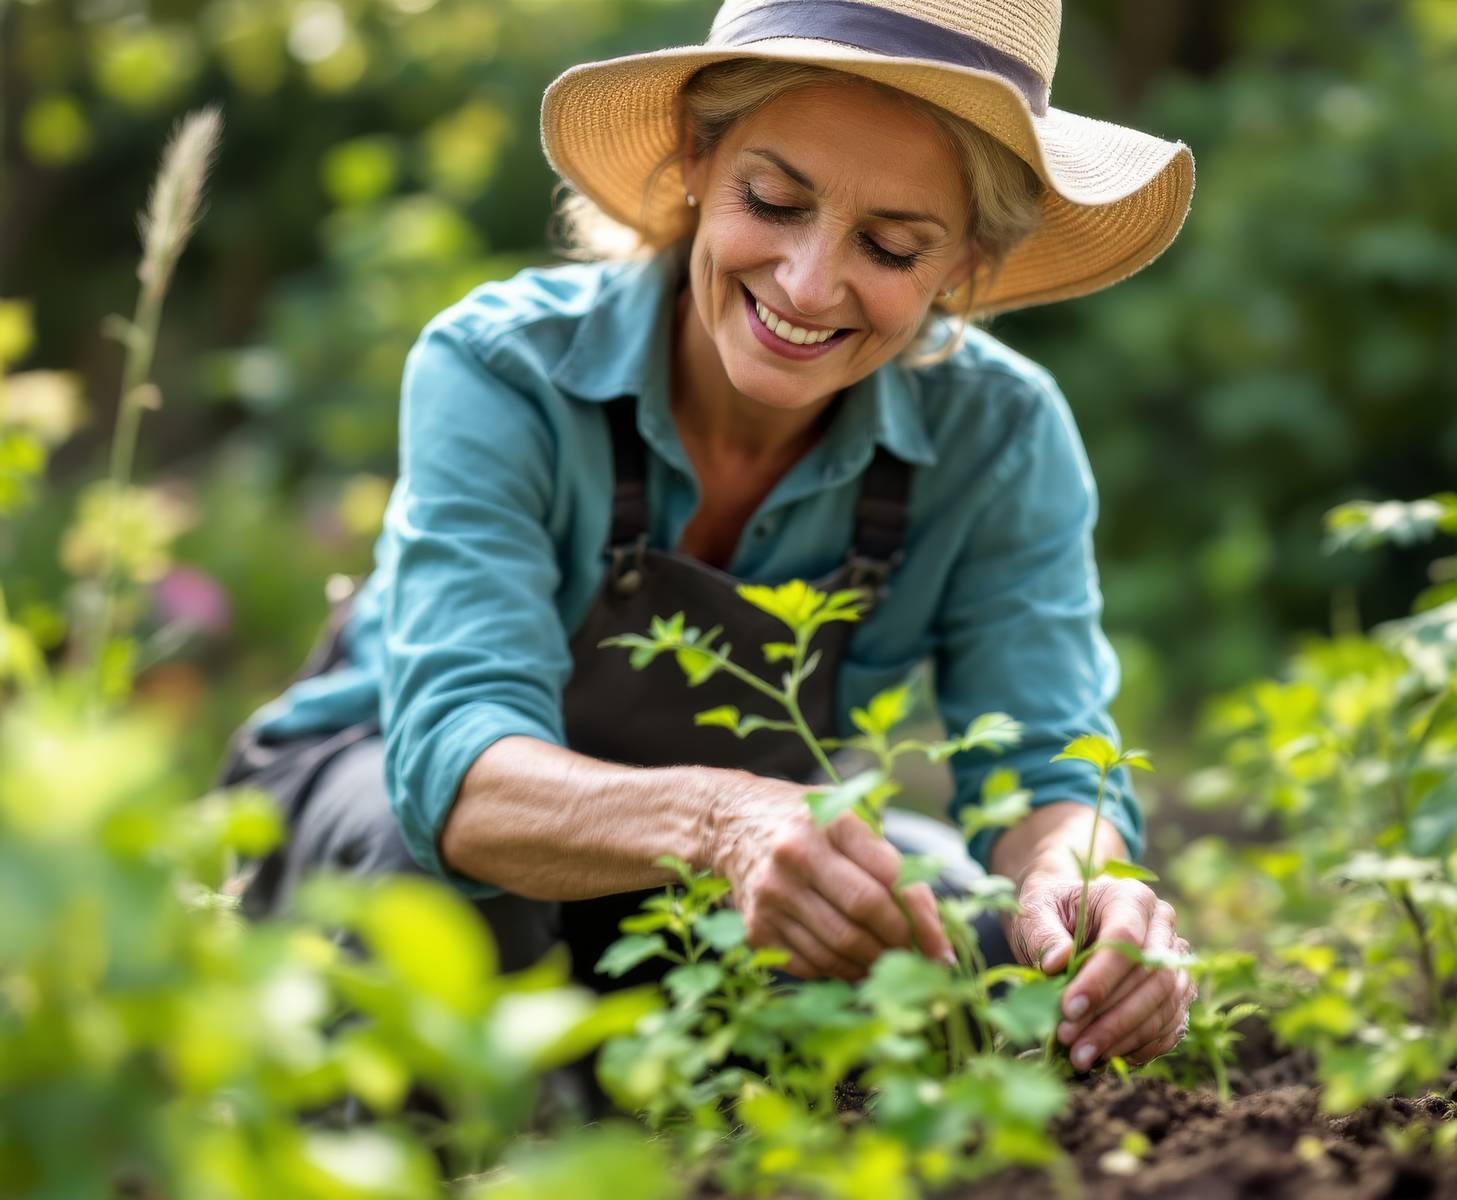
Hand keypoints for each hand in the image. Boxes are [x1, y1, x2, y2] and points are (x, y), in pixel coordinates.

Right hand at [706, 774, 952, 980]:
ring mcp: (772, 894)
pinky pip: (811, 965)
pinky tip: (856, 967)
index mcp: (830, 821)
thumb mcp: (848, 817)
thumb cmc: (807, 823)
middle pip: (864, 915)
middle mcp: (796, 855)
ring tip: (891, 965)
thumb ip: (890, 862)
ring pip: (839, 948)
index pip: (889, 877)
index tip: (940, 946)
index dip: (922, 918)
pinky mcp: (756, 927)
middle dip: (900, 944)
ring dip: (874, 965)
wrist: (730, 823)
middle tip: (918, 958)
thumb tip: (932, 927)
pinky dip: (841, 974)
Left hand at [1007, 870, 1193, 1068]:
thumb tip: (1057, 962)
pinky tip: (1106, 1056)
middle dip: (1111, 1017)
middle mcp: (1162, 926)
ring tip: (1081, 1057)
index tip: (1067, 1009)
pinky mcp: (1176, 992)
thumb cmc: (1050, 910)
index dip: (1100, 979)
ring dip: (1123, 1037)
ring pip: (1165, 1006)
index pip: (1126, 940)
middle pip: (1152, 978)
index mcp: (1130, 897)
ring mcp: (1175, 961)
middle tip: (1070, 1042)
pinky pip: (1170, 1025)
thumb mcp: (1034, 912)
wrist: (1065, 917)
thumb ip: (1043, 934)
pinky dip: (1140, 1046)